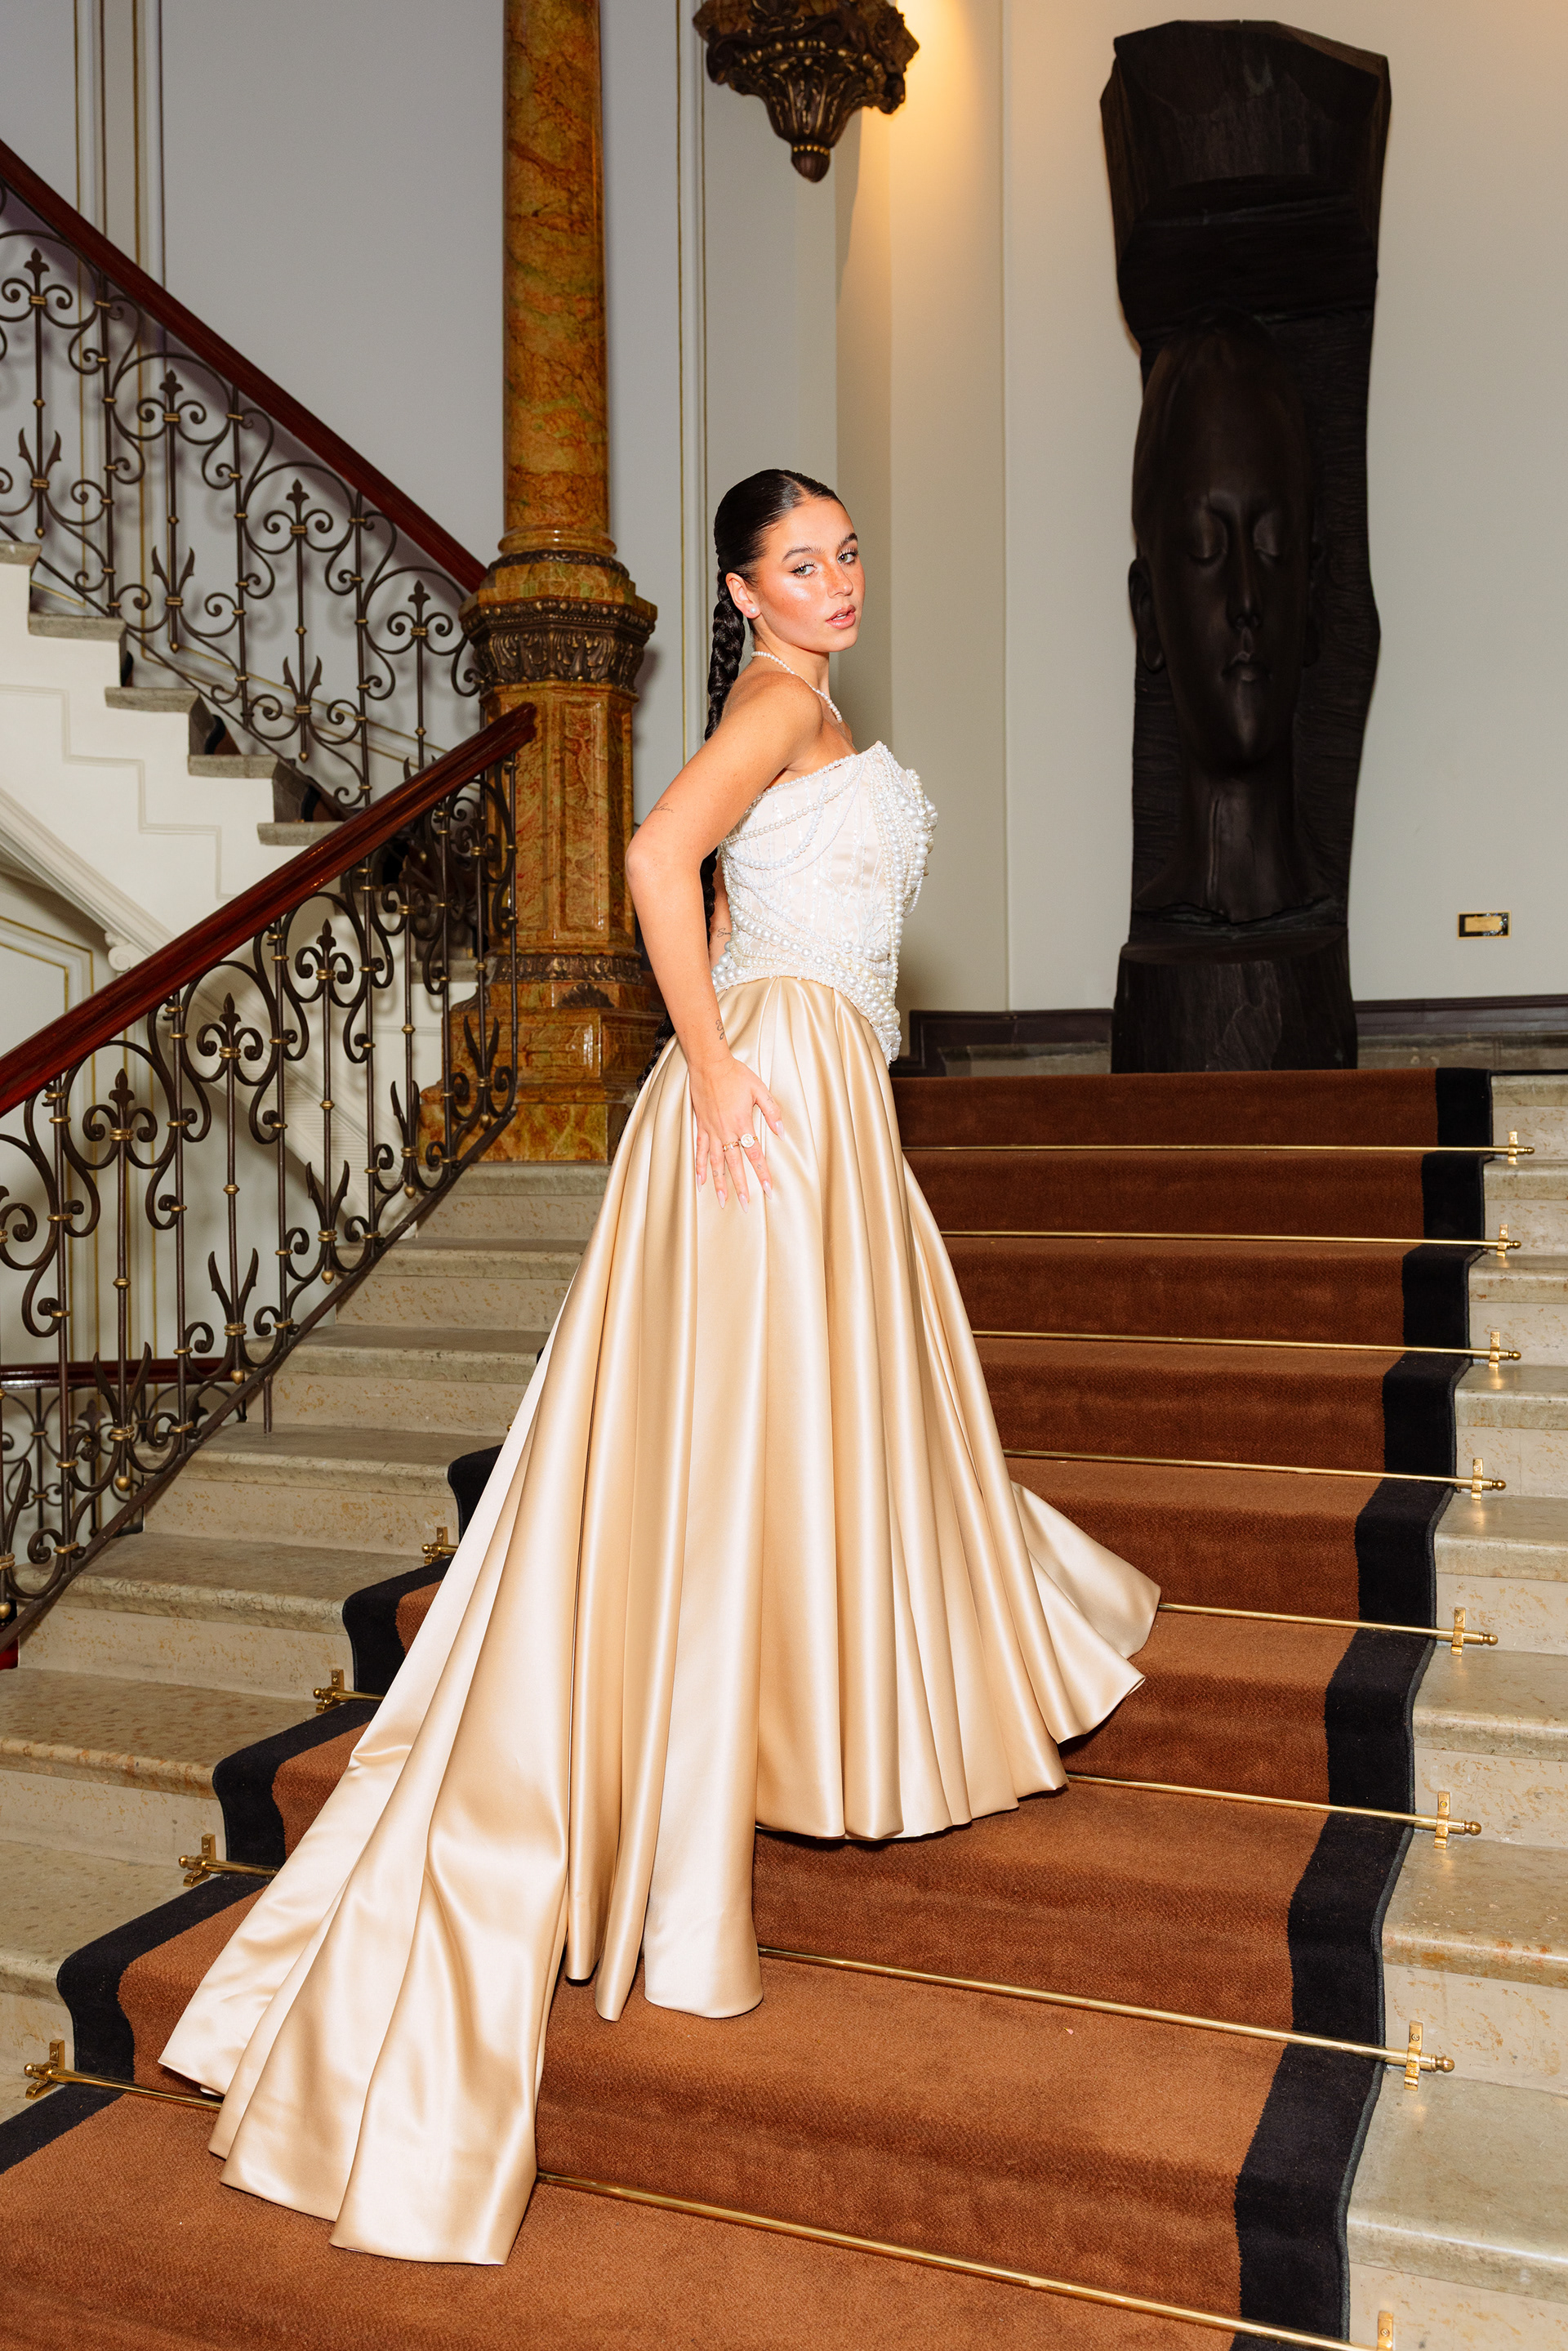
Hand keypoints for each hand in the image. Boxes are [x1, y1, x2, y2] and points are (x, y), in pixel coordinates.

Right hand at [689, 1049, 782, 1207]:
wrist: (709, 1064)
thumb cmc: (735, 1074)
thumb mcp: (759, 1089)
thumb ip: (771, 1110)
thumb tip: (781, 1131)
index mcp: (741, 1122)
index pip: (754, 1154)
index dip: (762, 1173)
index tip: (768, 1189)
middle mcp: (725, 1130)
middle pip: (734, 1164)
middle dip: (741, 1186)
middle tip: (745, 1205)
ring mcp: (711, 1130)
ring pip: (716, 1162)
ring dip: (719, 1183)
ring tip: (721, 1201)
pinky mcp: (701, 1126)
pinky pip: (700, 1151)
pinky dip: (700, 1166)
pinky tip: (700, 1180)